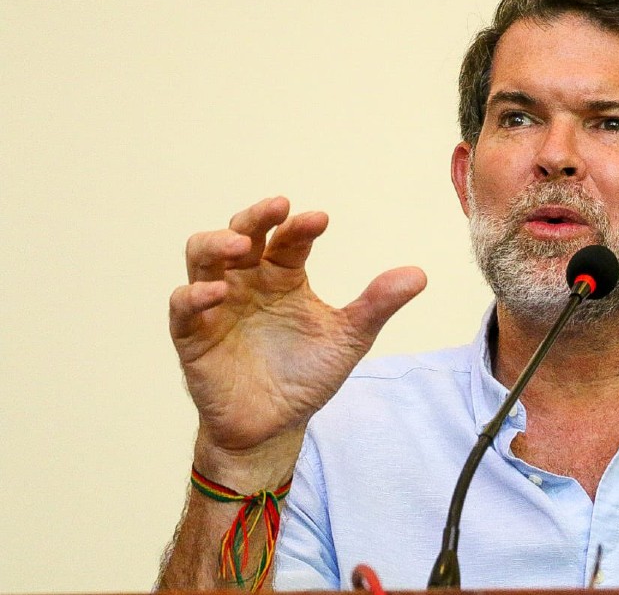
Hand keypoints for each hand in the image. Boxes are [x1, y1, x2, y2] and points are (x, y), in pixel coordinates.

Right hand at [169, 197, 425, 465]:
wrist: (275, 426)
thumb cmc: (306, 375)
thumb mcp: (348, 338)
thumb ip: (377, 305)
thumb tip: (420, 275)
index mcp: (282, 276)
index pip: (288, 240)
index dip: (300, 226)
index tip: (320, 220)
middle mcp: (247, 281)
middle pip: (240, 233)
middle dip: (255, 217)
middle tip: (277, 207)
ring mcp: (216, 305)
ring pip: (202, 258)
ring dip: (217, 244)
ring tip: (240, 244)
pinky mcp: (193, 336)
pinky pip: (183, 308)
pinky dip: (195, 295)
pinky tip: (217, 293)